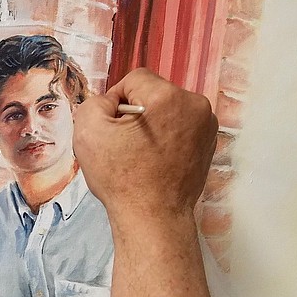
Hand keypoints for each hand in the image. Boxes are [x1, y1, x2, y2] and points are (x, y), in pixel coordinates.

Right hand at [73, 69, 217, 221]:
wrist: (153, 218)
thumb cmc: (122, 178)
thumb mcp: (88, 132)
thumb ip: (95, 102)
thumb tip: (112, 103)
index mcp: (169, 98)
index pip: (135, 79)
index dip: (115, 101)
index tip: (112, 129)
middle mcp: (196, 106)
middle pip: (153, 92)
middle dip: (135, 112)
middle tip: (124, 144)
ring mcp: (207, 126)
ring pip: (167, 109)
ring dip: (150, 124)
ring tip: (139, 154)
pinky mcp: (209, 143)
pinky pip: (179, 126)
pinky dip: (165, 137)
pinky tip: (154, 160)